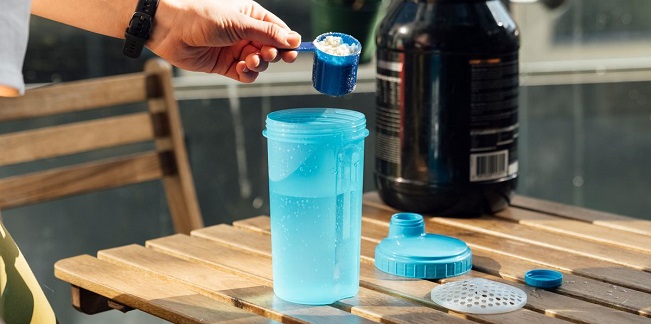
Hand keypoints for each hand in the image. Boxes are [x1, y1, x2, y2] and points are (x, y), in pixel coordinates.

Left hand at [148, 0, 300, 82]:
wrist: (169, 30)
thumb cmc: (201, 16)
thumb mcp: (238, 22)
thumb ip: (267, 33)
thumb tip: (294, 39)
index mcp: (251, 15)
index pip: (278, 30)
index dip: (286, 42)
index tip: (291, 51)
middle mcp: (245, 33)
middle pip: (271, 49)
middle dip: (272, 55)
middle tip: (267, 56)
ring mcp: (236, 50)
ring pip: (260, 64)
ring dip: (259, 65)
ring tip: (249, 61)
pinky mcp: (225, 65)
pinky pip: (245, 74)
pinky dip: (247, 74)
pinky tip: (241, 69)